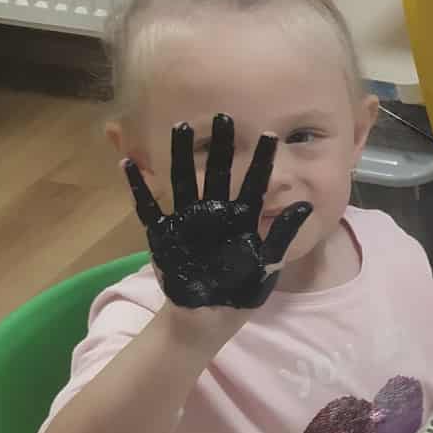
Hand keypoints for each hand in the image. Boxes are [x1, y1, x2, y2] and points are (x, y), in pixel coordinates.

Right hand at [125, 114, 309, 310]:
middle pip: (218, 172)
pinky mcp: (164, 235)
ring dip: (181, 155)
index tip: (268, 134)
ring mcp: (188, 221)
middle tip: (222, 115)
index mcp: (243, 219)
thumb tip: (306, 205)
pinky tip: (127, 165)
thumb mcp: (269, 264)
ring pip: (184, 180)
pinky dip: (137, 188)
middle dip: (220, 144)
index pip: (255, 182)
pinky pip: (147, 208)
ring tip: (179, 127)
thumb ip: (282, 234)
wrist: (211, 317)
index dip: (261, 160)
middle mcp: (215, 213)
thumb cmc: (243, 291)